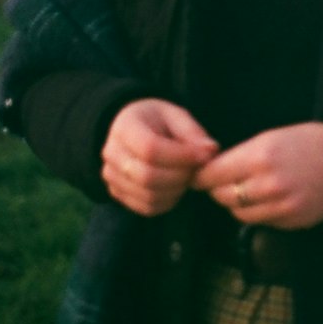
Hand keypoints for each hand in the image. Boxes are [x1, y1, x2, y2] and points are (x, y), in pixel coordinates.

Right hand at [101, 98, 217, 215]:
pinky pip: (147, 208)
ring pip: (149, 195)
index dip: (181, 156)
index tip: (204, 156)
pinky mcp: (118, 194)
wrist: (133, 131)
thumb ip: (192, 132)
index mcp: (125, 127)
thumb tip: (210, 151)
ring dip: (176, 190)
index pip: (150, 149)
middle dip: (180, 175)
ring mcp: (111, 177)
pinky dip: (168, 201)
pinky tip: (176, 186)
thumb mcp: (175, 116)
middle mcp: (111, 153)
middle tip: (197, 168)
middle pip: (148, 176)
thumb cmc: (157, 121)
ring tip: (187, 175)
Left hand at [194, 122, 322, 229]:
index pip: (214, 174)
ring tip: (243, 191)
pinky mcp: (291, 222)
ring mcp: (281, 206)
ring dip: (236, 203)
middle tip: (219, 183)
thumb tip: (213, 169)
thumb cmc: (309, 141)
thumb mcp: (273, 136)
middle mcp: (268, 184)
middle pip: (222, 196)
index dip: (202, 176)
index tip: (197, 176)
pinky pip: (261, 222)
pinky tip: (265, 200)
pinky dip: (257, 213)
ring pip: (239, 213)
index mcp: (260, 155)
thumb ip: (243, 154)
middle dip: (217, 189)